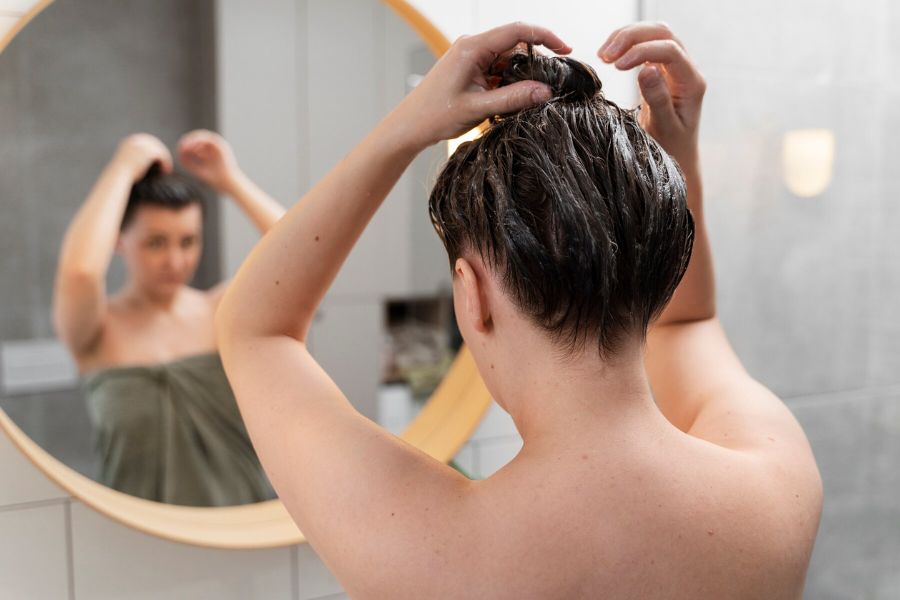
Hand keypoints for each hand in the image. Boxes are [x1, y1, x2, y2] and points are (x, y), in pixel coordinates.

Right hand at [112, 133, 172, 181]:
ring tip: (166, 169)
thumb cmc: (122, 173)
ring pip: (161, 150)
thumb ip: (136, 155)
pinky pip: (163, 156)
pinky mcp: (149, 152)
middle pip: (156, 144)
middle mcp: (136, 139)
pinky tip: (166, 171)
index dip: (155, 151)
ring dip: (165, 160)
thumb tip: (148, 156)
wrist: (118, 177)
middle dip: (161, 155)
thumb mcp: (127, 160)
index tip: (159, 161)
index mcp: (130, 140)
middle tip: (165, 165)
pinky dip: (166, 163)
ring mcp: (143, 145)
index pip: (147, 141)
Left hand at [177, 129, 241, 192]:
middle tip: (181, 147)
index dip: (187, 144)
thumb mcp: (199, 171)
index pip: (196, 143)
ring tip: (187, 148)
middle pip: (199, 137)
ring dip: (193, 140)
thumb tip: (179, 156)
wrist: (229, 185)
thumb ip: (189, 164)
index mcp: (210, 152)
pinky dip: (200, 142)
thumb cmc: (216, 181)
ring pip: (203, 135)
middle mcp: (215, 147)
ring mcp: (219, 146)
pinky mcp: (222, 147)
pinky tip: (195, 150)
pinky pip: (209, 139)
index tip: (180, 151)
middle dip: (188, 140)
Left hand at [395, 22, 571, 148]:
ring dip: (519, 78)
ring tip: (521, 102)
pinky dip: (507, 84)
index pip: (518, 31)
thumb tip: (547, 91)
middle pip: (515, 46)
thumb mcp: (479, 108)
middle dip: (534, 64)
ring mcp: (470, 57)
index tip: (566, 50)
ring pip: (507, 61)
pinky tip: (507, 102)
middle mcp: (472, 47)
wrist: (409, 127)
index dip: (545, 37)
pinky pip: (497, 70)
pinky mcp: (469, 69)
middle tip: (547, 87)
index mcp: (472, 48)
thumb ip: (514, 98)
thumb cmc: (435, 115)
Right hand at [599, 22, 705, 174]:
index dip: (641, 52)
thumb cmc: (671, 150)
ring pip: (653, 34)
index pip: (670, 50)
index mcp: (692, 83)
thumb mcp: (663, 129)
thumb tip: (647, 69)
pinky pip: (645, 46)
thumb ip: (658, 99)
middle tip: (605, 55)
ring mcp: (674, 68)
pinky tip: (610, 57)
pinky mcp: (661, 71)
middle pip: (662, 33)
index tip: (616, 67)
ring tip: (603, 55)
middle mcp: (686, 70)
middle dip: (631, 37)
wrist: (676, 160)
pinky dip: (626, 46)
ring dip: (627, 37)